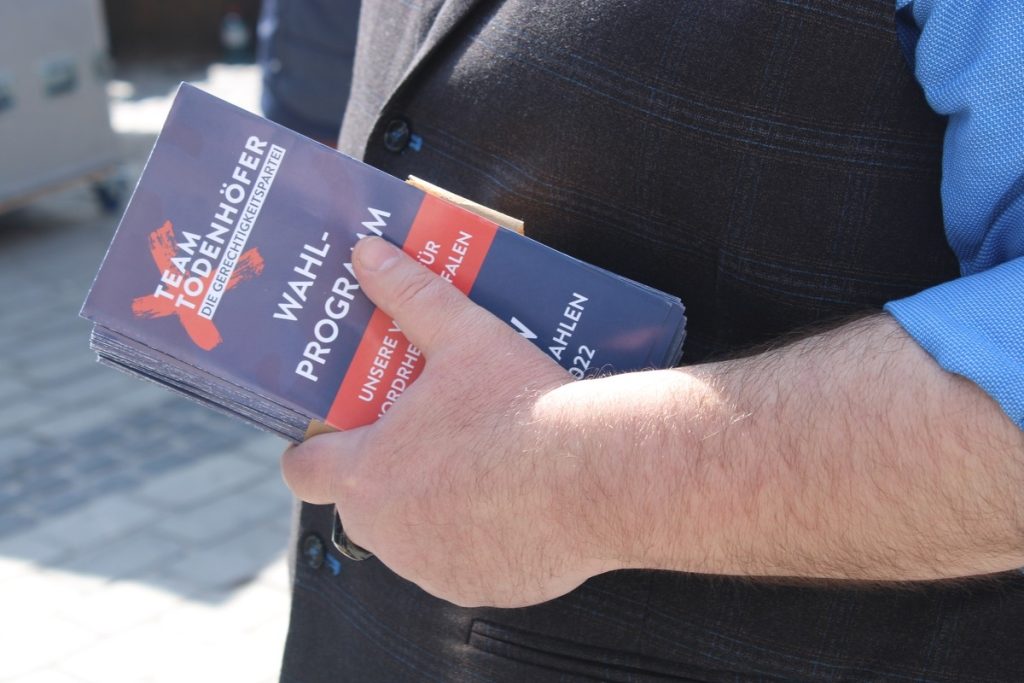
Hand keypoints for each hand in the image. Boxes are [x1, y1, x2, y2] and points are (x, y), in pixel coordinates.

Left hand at [282, 237, 618, 606]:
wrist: (597, 475)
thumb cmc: (520, 408)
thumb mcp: (464, 338)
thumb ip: (409, 295)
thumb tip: (368, 254)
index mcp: (367, 473)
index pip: (303, 471)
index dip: (312, 449)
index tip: (332, 435)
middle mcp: (387, 532)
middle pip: (364, 502)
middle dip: (387, 472)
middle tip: (428, 436)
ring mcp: (432, 567)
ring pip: (414, 536)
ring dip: (432, 508)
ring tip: (477, 466)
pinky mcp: (478, 588)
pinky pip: (462, 563)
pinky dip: (477, 539)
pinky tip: (513, 505)